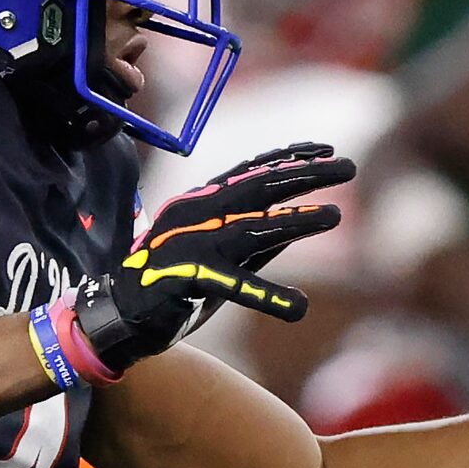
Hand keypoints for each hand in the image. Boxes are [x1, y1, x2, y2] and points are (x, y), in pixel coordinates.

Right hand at [68, 142, 356, 373]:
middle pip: (258, 188)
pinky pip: (232, 285)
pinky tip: (299, 307)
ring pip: (250, 227)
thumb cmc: (175, 286)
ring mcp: (190, 244)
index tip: (326, 149)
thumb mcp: (224, 254)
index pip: (251, 172)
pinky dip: (267, 296)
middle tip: (347, 166)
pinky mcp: (185, 279)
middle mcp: (197, 215)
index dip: (289, 158)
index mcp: (203, 205)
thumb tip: (302, 219)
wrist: (121, 318)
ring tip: (335, 216)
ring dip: (295, 219)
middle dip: (304, 174)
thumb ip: (259, 238)